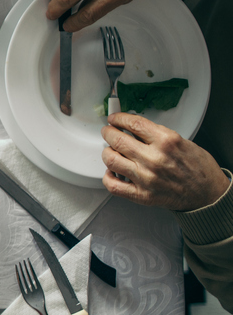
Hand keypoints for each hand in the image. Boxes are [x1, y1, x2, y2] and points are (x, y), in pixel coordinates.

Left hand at [101, 113, 228, 210]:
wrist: (207, 192)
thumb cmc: (197, 167)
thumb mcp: (181, 141)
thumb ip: (157, 135)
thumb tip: (133, 129)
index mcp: (166, 141)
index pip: (133, 123)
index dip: (119, 119)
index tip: (114, 119)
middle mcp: (154, 159)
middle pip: (117, 140)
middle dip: (108, 133)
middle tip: (108, 132)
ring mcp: (146, 178)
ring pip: (111, 160)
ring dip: (107, 153)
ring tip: (111, 151)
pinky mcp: (142, 195)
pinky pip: (113, 185)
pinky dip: (108, 176)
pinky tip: (112, 172)